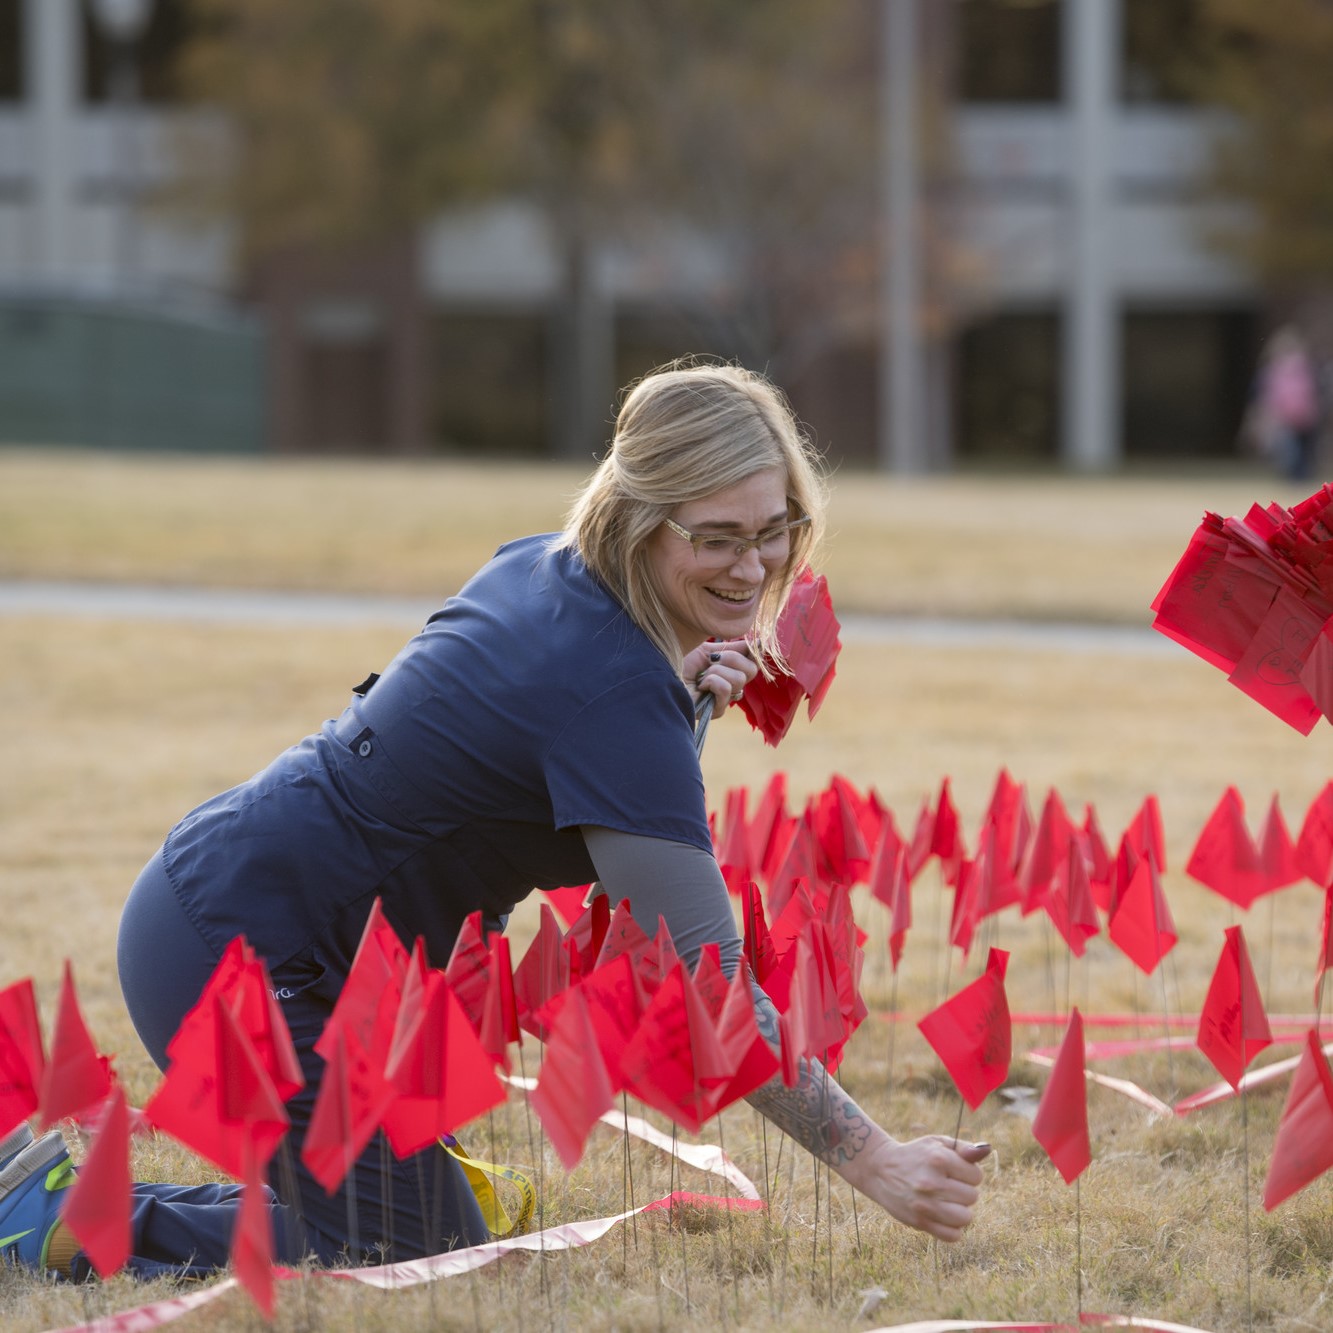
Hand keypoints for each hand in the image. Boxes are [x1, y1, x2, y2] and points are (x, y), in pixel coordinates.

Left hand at [683, 639, 757, 712]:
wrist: (661, 672)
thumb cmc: (680, 662)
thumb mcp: (708, 649)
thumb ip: (733, 648)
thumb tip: (758, 643)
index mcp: (729, 670)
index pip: (753, 662)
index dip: (753, 652)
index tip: (751, 644)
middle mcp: (730, 685)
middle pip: (751, 671)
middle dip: (732, 659)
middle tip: (712, 659)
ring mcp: (724, 700)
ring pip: (739, 679)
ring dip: (716, 671)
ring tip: (701, 675)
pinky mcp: (717, 711)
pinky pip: (727, 690)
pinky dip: (712, 682)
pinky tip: (699, 686)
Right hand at [847, 1135, 989, 1242]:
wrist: (880, 1169)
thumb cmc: (916, 1155)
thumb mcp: (937, 1143)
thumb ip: (965, 1148)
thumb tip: (988, 1149)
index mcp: (938, 1159)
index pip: (976, 1176)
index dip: (968, 1173)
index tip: (954, 1171)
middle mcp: (931, 1182)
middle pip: (972, 1197)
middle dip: (963, 1191)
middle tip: (947, 1185)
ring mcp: (925, 1204)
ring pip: (965, 1218)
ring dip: (960, 1211)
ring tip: (947, 1201)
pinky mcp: (919, 1222)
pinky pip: (953, 1236)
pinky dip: (952, 1228)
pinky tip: (942, 1216)